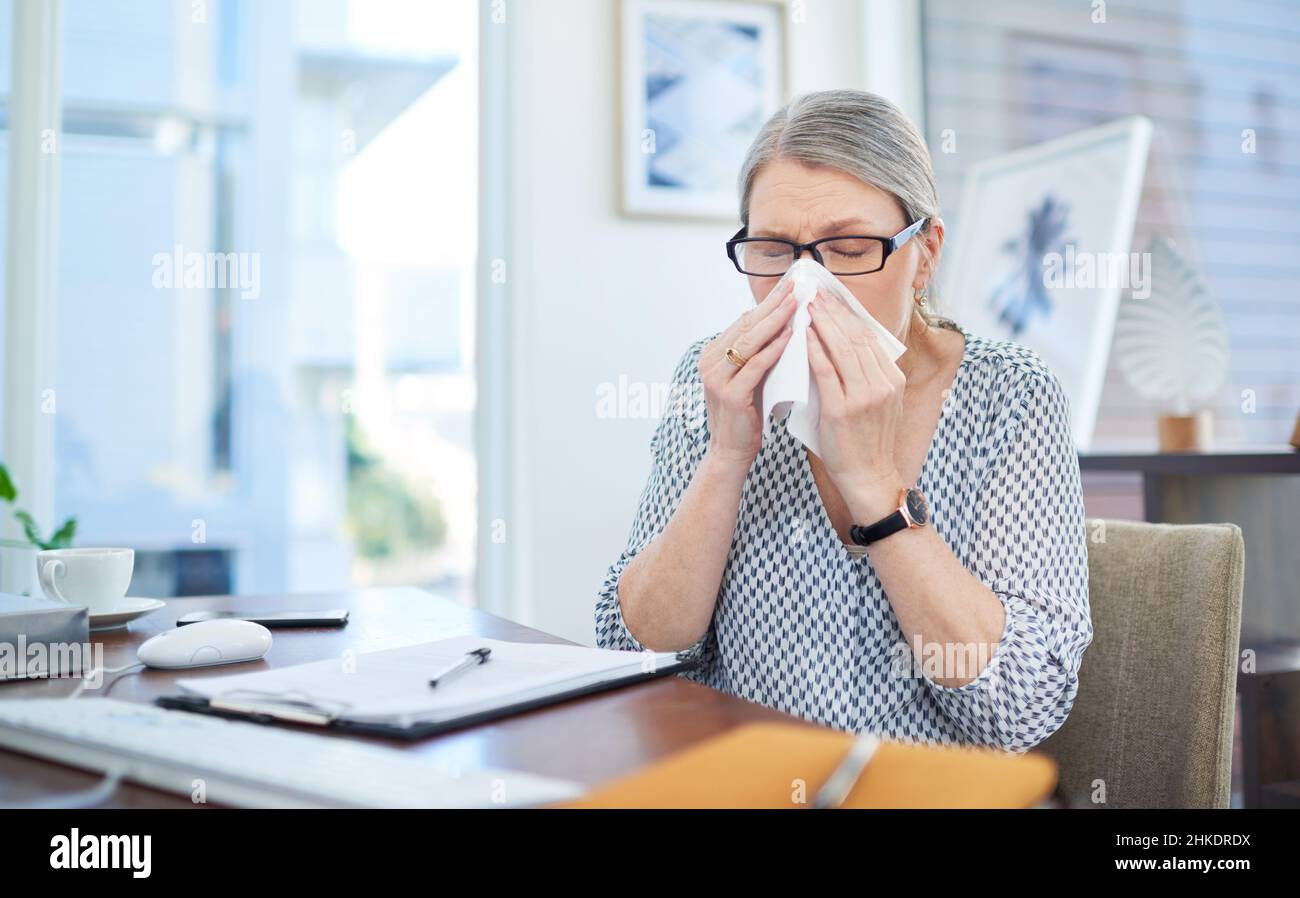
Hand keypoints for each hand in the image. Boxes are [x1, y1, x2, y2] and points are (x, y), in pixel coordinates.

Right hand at [698, 279, 795, 468]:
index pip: (744, 322)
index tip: (789, 287)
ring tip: (796, 303)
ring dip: (775, 320)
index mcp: (712, 355)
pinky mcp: (730, 395)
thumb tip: (780, 324)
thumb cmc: (745, 416)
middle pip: (747, 326)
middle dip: (773, 304)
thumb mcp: (748, 378)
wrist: (731, 453)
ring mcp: (717, 378)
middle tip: (796, 285)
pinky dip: (773, 349)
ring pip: (750, 341)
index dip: (767, 303)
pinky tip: (790, 336)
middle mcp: (709, 363)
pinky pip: (755, 365)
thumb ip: (756, 354)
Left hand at [805, 291, 906, 517]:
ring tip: (807, 308)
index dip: (849, 316)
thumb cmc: (867, 441)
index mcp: (893, 380)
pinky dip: (815, 351)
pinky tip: (804, 336)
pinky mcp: (843, 410)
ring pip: (842, 350)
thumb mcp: (880, 404)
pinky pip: (826, 372)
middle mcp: (882, 385)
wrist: (868, 477)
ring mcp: (864, 397)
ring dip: (823, 325)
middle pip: (856, 338)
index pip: (869, 338)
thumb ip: (870, 377)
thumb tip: (849, 346)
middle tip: (816, 295)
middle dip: (834, 313)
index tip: (833, 299)